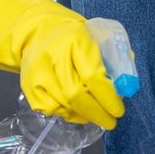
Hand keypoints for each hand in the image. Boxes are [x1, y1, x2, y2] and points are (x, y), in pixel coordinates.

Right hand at [0, 0, 124, 128]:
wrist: (35, 32)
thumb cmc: (73, 36)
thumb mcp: (97, 36)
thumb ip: (114, 59)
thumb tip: (126, 86)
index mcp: (74, 40)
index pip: (92, 76)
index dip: (107, 98)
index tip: (118, 110)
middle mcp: (53, 57)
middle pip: (75, 94)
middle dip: (97, 113)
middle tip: (110, 121)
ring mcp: (37, 73)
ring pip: (62, 105)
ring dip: (83, 116)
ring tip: (96, 116)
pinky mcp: (28, 86)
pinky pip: (49, 109)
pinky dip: (66, 114)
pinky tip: (76, 111)